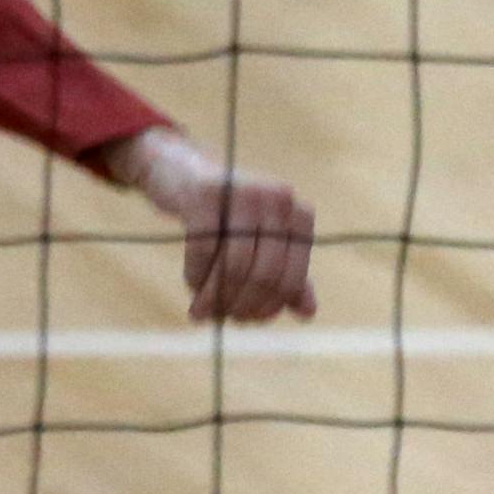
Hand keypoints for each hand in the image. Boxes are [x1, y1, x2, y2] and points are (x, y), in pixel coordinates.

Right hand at [102, 126, 316, 323]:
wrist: (185, 173)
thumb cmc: (229, 216)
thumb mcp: (263, 245)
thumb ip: (288, 277)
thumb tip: (308, 313)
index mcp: (299, 214)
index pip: (291, 277)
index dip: (269, 306)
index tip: (248, 319)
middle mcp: (277, 199)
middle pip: (265, 274)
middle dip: (242, 305)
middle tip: (222, 318)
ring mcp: (244, 192)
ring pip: (235, 266)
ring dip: (216, 296)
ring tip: (202, 310)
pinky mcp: (206, 194)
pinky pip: (203, 251)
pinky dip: (196, 276)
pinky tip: (191, 285)